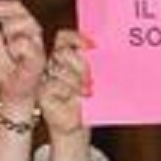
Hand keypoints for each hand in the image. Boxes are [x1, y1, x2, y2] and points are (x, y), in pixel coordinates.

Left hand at [0, 0, 47, 110]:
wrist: (15, 92)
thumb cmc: (5, 68)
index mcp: (18, 23)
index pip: (5, 5)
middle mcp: (30, 28)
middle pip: (16, 5)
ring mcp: (36, 41)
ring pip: (20, 21)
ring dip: (5, 31)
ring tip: (2, 46)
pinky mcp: (38, 55)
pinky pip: (22, 42)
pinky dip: (13, 47)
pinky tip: (12, 55)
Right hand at [39, 29, 93, 160]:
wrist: (78, 123)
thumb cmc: (89, 100)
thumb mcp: (97, 80)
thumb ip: (99, 64)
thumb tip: (117, 52)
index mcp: (66, 55)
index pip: (65, 37)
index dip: (76, 38)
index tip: (93, 46)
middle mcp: (55, 63)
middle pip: (63, 52)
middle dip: (80, 63)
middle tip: (92, 77)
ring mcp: (47, 77)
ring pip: (60, 69)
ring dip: (77, 79)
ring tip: (89, 91)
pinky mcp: (43, 91)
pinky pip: (54, 84)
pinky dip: (70, 90)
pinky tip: (80, 97)